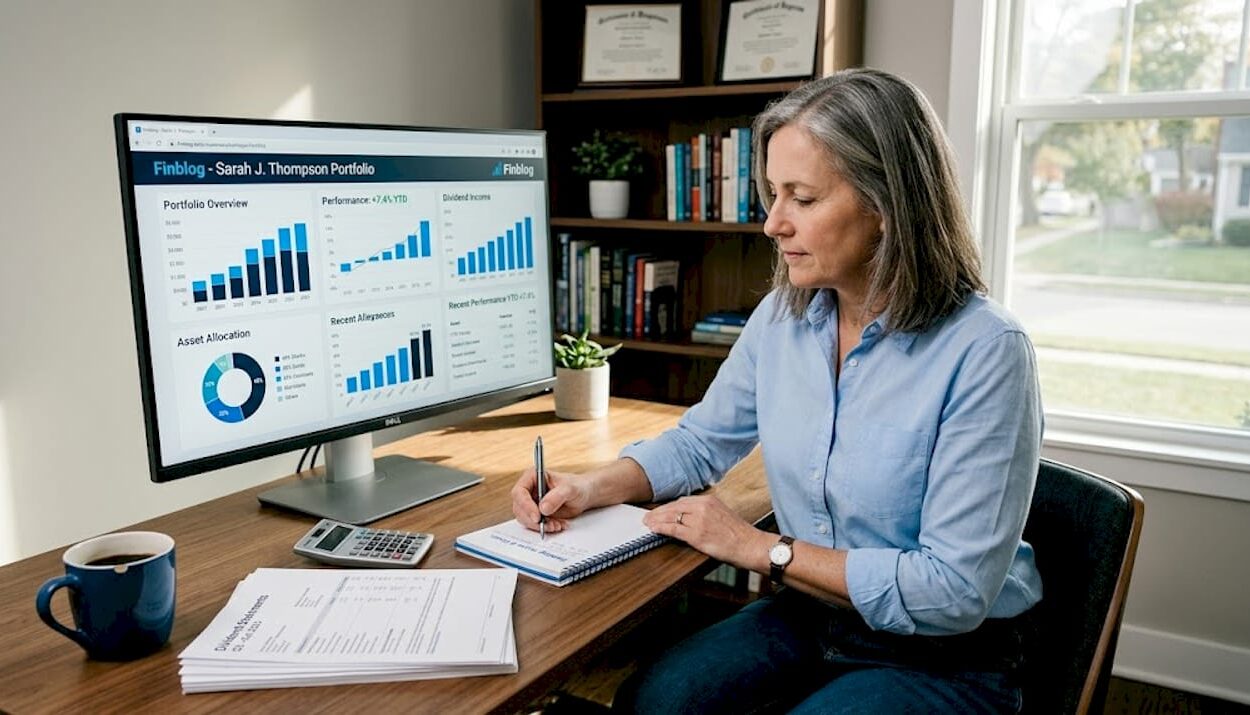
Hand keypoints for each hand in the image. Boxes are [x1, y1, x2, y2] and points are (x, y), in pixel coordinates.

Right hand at [510, 467, 594, 533]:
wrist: (584, 495)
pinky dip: (544, 528)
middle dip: (533, 520)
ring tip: (557, 525)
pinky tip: (558, 525)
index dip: (525, 505)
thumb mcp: (571, 489)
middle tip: (549, 525)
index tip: (537, 517)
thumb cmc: (578, 486)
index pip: (519, 492)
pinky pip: (533, 525)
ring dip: (540, 526)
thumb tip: (543, 508)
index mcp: (532, 476)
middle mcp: (528, 489)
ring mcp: (531, 503)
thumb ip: (557, 496)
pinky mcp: (536, 514)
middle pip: (519, 508)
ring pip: (525, 519)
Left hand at [643, 495, 767, 565]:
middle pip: (674, 507)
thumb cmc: (739, 534)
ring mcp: (699, 520)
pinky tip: (653, 529)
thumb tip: (689, 517)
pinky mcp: (697, 534)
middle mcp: (703, 506)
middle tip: (647, 517)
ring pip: (671, 517)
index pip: (682, 501)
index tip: (660, 511)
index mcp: (709, 500)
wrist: (750, 545)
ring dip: (656, 520)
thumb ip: (706, 512)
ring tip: (647, 523)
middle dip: (659, 512)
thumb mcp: (722, 514)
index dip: (668, 507)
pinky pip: (674, 529)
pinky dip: (661, 528)